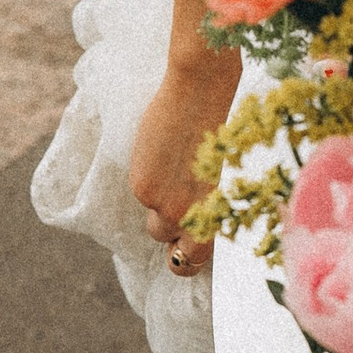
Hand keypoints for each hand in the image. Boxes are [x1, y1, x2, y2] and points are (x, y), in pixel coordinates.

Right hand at [129, 43, 239, 275]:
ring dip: (153, 198)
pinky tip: (156, 152)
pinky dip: (144, 176)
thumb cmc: (213, 128)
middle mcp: (189, 216)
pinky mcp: (142, 187)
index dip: (184, 257)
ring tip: (166, 167)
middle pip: (163, 237)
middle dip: (164, 223)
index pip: (192, 258)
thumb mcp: (212, 174)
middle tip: (169, 198)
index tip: (181, 248)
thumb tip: (184, 216)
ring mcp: (162, 204)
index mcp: (212, 213)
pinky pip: (139, 192)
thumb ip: (199, 199)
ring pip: (149, 214)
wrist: (198, 94)